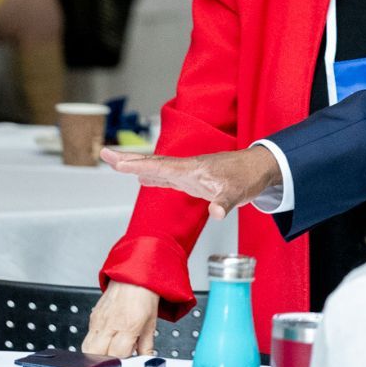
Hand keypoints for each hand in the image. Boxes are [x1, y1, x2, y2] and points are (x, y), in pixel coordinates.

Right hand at [82, 280, 158, 356]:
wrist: (134, 274)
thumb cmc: (145, 294)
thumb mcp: (151, 322)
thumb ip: (146, 345)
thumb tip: (146, 360)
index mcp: (128, 326)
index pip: (118, 355)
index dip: (122, 362)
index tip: (127, 362)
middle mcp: (110, 324)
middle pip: (97, 356)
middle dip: (106, 362)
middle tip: (116, 357)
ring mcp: (99, 320)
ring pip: (87, 349)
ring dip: (96, 355)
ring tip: (109, 350)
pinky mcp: (92, 317)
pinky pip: (88, 336)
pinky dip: (94, 343)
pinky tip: (105, 339)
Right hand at [100, 144, 281, 218]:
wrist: (261, 168)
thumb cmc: (249, 176)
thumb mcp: (239, 192)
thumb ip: (225, 203)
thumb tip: (215, 213)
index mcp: (193, 169)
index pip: (160, 166)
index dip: (137, 164)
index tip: (116, 161)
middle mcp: (188, 168)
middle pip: (153, 162)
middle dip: (128, 159)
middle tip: (104, 153)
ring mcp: (191, 172)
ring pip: (159, 168)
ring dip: (137, 165)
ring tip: (116, 163)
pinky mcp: (195, 179)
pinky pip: (168, 176)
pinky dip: (153, 175)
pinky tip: (143, 178)